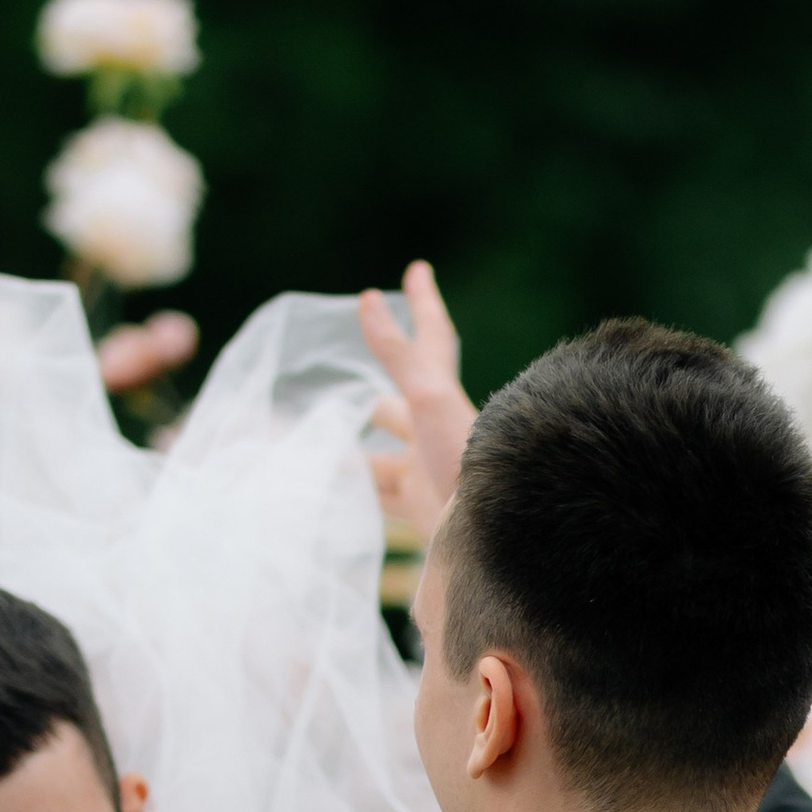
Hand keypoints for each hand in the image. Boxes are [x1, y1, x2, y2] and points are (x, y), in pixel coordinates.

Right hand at [359, 259, 474, 545]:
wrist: (495, 541)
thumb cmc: (467, 462)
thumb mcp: (429, 399)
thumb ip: (398, 353)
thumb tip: (367, 299)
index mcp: (441, 400)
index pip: (430, 341)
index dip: (422, 305)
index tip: (418, 270)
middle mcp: (436, 434)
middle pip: (394, 411)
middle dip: (368, 407)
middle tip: (344, 399)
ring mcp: (428, 474)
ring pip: (380, 461)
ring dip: (349, 458)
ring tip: (315, 455)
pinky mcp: (421, 514)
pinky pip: (380, 500)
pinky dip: (354, 496)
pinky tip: (332, 497)